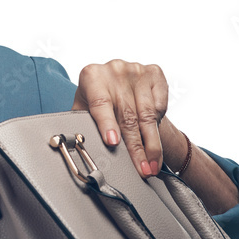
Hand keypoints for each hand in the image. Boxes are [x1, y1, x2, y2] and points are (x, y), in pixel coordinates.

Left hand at [72, 59, 185, 177]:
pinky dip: (158, 126)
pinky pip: (160, 106)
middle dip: (135, 147)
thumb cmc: (96, 100)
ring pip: (147, 114)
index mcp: (92, 76)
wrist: (116, 82)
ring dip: (151, 145)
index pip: (100, 103)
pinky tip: (155, 143)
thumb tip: (79, 148)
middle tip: (140, 169)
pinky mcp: (154, 73)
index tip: (113, 142)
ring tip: (151, 165)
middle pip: (127, 115)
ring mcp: (136, 69)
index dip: (107, 124)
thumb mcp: (84, 110)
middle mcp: (114, 69)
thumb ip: (82, 125)